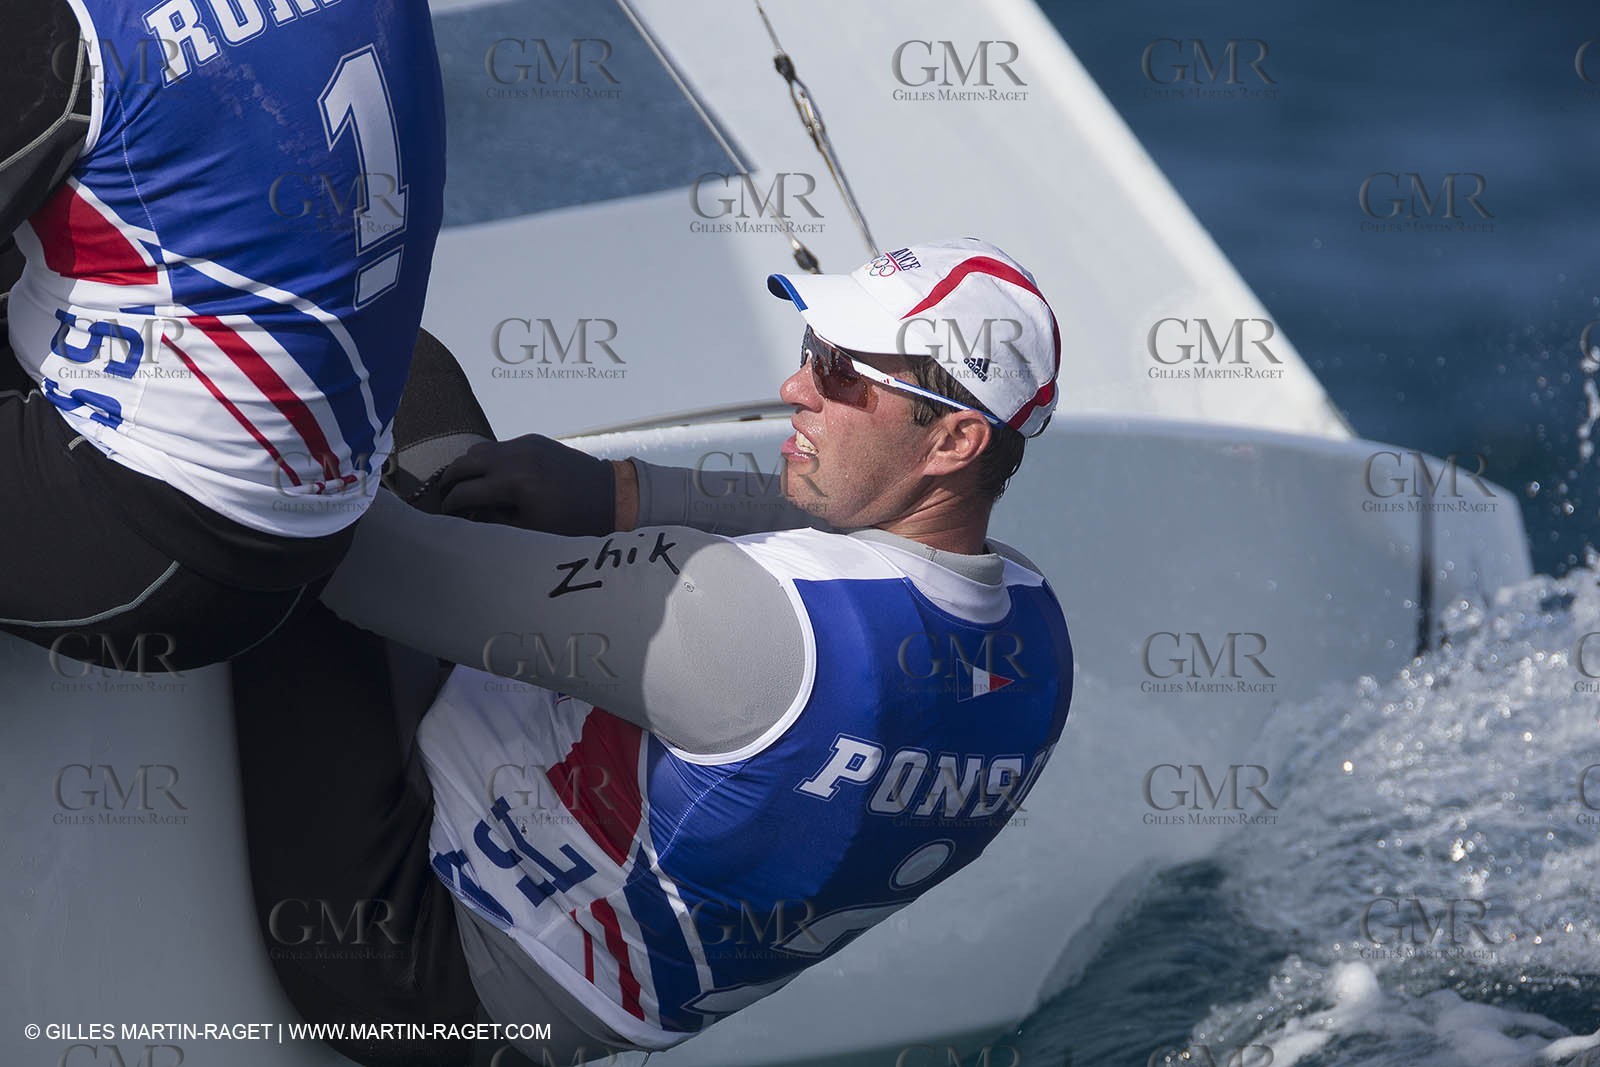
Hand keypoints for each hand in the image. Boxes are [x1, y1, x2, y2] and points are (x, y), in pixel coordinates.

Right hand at [437, 434, 615, 535]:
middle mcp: (516, 457)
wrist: (610, 495)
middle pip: (465, 463)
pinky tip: (495, 476)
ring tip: (467, 484)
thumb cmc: (573, 521)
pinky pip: (502, 446)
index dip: (451, 504)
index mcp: (514, 483)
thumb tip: (469, 514)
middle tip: (447, 495)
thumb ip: (494, 520)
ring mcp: (525, 444)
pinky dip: (492, 459)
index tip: (446, 514)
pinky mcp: (534, 439)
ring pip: (480, 449)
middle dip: (451, 480)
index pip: (466, 491)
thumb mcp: (530, 530)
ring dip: (469, 466)